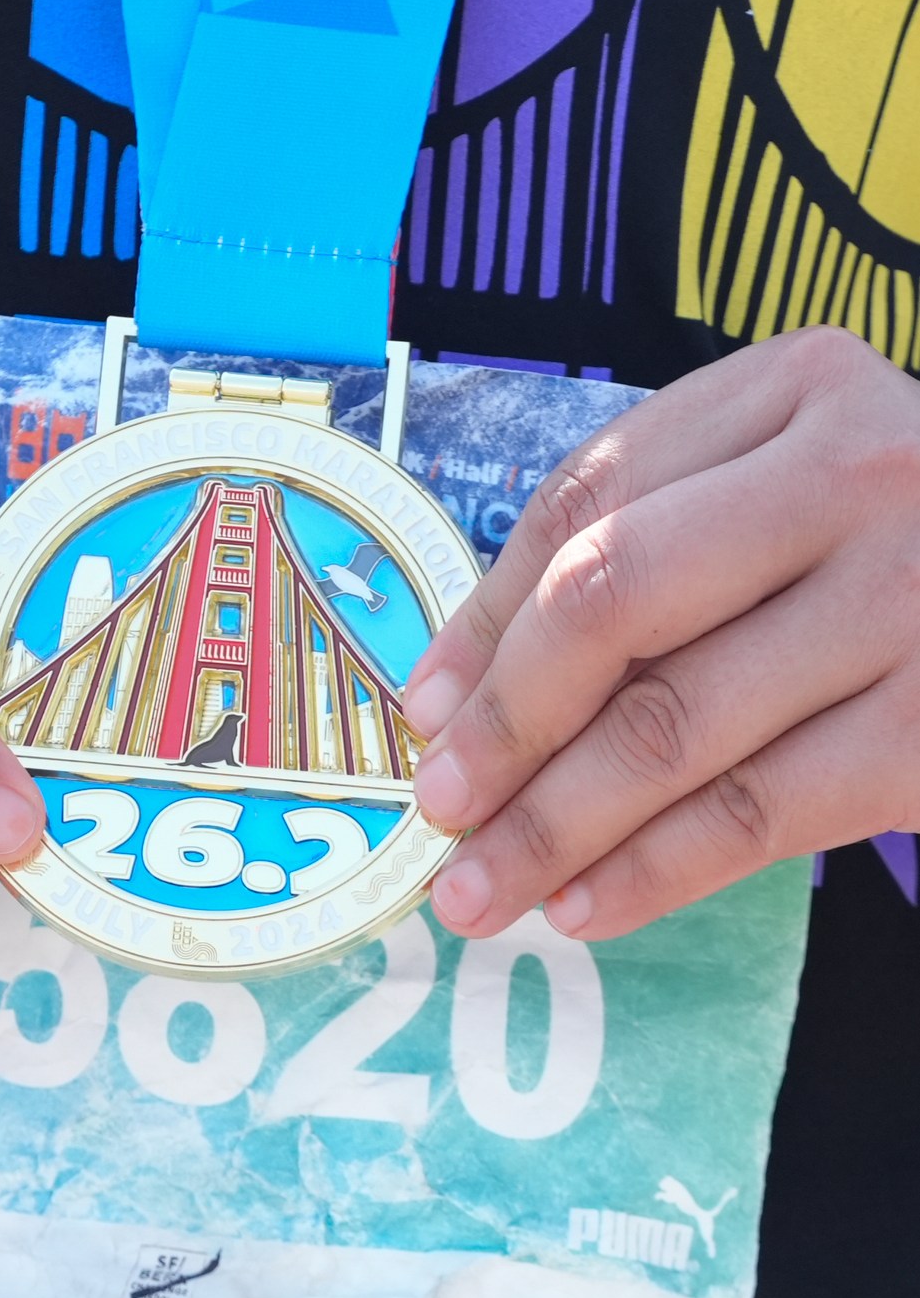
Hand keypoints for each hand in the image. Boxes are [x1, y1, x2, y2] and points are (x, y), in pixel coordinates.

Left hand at [405, 327, 919, 941]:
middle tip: (440, 808)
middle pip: (614, 600)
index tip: (425, 711)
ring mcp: (905, 601)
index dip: (487, 618)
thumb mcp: (788, 498)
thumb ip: (641, 551)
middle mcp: (854, 475)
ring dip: (552, 825)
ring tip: (478, 892)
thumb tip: (455, 697)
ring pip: (673, 726)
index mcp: (796, 390)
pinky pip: (755, 814)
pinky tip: (582, 907)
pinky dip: (651, 872)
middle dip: (507, 723)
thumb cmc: (900, 555)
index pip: (591, 500)